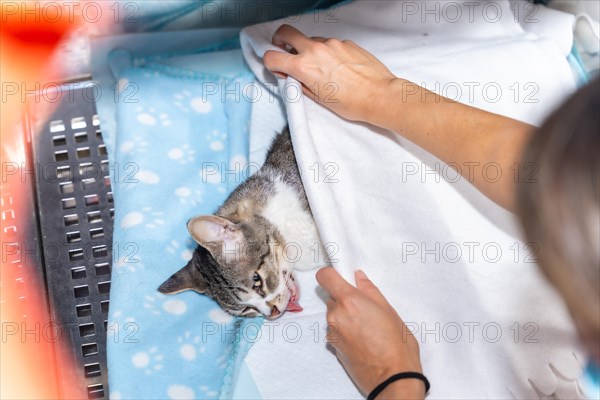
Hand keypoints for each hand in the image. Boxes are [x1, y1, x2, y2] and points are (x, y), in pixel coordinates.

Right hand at [263, 24, 396, 123]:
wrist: (379, 96)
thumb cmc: (352, 103)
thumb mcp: (318, 99)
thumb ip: (300, 84)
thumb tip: (291, 76)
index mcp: (304, 66)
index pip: (272, 56)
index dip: (271, 64)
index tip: (278, 69)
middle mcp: (315, 50)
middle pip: (286, 32)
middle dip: (280, 40)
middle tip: (285, 51)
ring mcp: (332, 43)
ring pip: (311, 40)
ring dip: (309, 50)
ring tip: (322, 69)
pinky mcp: (346, 42)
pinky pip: (330, 44)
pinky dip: (328, 53)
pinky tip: (339, 68)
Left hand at [316, 267, 424, 398]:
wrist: (393, 379)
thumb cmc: (397, 345)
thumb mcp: (389, 311)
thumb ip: (370, 291)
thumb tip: (358, 277)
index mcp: (349, 301)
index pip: (324, 276)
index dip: (331, 275)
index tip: (341, 278)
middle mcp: (335, 315)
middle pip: (332, 297)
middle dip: (345, 299)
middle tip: (366, 309)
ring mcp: (332, 333)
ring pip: (334, 315)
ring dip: (345, 316)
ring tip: (368, 328)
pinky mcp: (333, 348)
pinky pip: (336, 331)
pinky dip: (345, 331)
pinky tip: (363, 340)